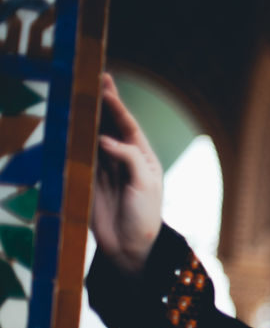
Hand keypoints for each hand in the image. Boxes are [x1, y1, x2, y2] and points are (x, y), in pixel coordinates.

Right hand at [92, 73, 162, 276]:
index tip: (105, 84)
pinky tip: (67, 125)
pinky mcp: (89, 181)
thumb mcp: (144, 185)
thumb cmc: (145, 217)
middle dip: (101, 104)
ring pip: (93, 137)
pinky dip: (73, 140)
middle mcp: (124, 159)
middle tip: (91, 79)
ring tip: (76, 96)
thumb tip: (105, 139)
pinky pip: (80, 156)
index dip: (116, 105)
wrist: (131, 249)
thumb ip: (128, 158)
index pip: (128, 125)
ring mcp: (105, 169)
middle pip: (110, 126)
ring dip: (86, 118)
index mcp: (144, 157)